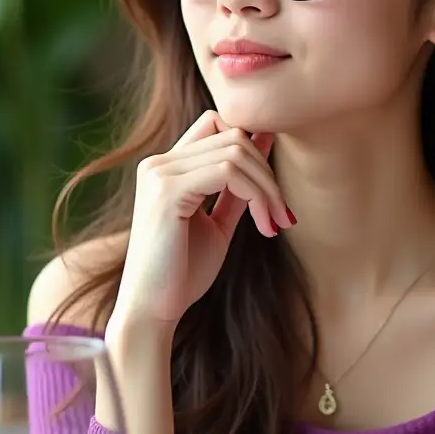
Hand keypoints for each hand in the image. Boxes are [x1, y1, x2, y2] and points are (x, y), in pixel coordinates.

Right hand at [107, 111, 292, 334]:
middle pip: (232, 134)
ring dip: (267, 187)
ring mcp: (159, 174)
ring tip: (275, 223)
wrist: (153, 310)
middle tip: (281, 216)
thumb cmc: (182, 272)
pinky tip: (264, 227)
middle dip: (267, 172)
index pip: (216, 123)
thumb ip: (237, 187)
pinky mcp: (167, 192)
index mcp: (165, 168)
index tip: (273, 191)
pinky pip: (228, 172)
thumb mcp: (218, 223)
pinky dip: (256, 195)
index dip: (252, 146)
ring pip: (235, 151)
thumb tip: (265, 142)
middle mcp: (158, 163)